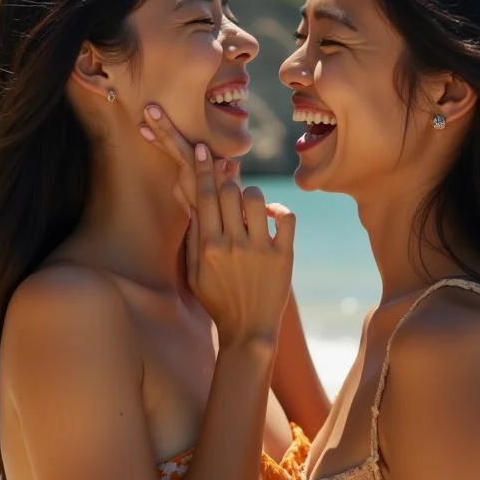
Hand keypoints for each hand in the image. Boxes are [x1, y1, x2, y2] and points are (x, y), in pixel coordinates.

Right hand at [141, 106, 295, 348]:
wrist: (248, 330)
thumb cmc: (217, 300)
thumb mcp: (194, 271)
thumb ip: (194, 235)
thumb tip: (192, 200)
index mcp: (208, 247)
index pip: (205, 197)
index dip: (203, 169)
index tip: (203, 150)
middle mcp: (233, 245)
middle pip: (229, 192)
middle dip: (227, 177)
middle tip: (229, 169)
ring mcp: (260, 250)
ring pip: (256, 199)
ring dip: (251, 194)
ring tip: (249, 204)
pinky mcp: (284, 257)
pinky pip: (286, 217)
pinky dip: (280, 211)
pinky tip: (272, 217)